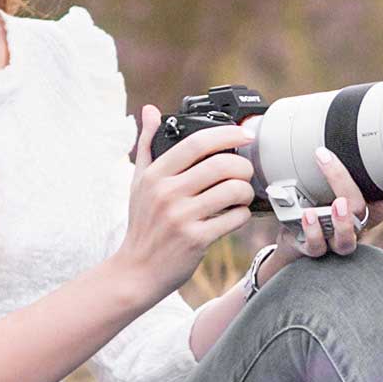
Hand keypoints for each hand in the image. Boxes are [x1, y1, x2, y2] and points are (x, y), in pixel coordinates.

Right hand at [115, 105, 256, 301]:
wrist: (136, 271)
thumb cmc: (142, 225)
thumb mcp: (138, 182)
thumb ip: (146, 145)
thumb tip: (149, 110)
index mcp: (155, 175)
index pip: (197, 143)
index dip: (227, 134)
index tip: (245, 134)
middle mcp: (166, 193)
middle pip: (221, 165)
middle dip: (243, 166)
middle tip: (246, 171)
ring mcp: (181, 217)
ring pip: (232, 191)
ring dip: (245, 190)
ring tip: (242, 194)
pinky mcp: (195, 240)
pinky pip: (233, 219)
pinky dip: (242, 214)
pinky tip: (236, 214)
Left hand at [281, 146, 382, 260]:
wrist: (295, 234)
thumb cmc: (318, 202)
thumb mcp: (330, 182)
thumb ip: (339, 165)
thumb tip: (336, 127)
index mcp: (366, 209)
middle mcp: (355, 227)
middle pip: (360, 213)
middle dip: (351, 196)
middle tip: (340, 193)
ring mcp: (336, 240)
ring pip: (346, 240)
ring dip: (340, 223)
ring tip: (330, 207)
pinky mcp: (315, 249)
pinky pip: (316, 246)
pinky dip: (312, 231)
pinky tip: (307, 215)